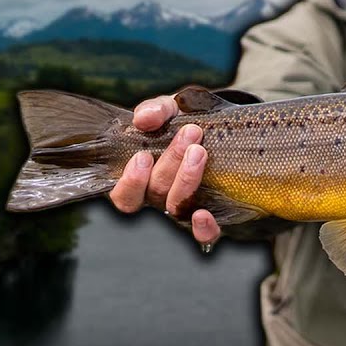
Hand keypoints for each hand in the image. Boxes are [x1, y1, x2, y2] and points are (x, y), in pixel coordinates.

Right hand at [107, 94, 220, 247]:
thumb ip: (156, 110)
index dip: (130, 182)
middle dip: (171, 163)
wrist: (222, 130)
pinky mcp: (212, 216)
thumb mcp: (171, 110)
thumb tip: (143, 118)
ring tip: (199, 151)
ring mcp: (185, 208)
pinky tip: (204, 214)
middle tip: (190, 133)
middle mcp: (160, 197)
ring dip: (186, 179)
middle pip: (156, 193)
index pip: (124, 196)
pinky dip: (202, 229)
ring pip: (177, 207)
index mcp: (142, 178)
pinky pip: (205, 235)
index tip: (143, 156)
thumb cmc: (185, 123)